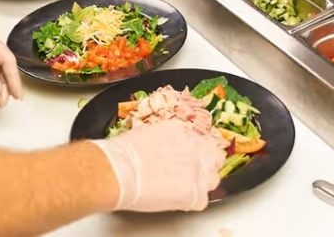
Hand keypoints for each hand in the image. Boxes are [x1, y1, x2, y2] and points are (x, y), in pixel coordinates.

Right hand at [90, 119, 228, 212]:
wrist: (119, 169)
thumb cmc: (123, 152)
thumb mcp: (147, 133)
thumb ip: (165, 139)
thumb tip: (166, 148)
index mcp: (181, 130)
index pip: (202, 140)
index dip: (197, 151)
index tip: (191, 157)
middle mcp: (194, 146)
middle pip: (214, 157)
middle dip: (205, 165)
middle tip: (190, 173)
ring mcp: (197, 169)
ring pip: (212, 179)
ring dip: (201, 183)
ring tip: (183, 188)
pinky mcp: (195, 191)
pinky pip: (202, 200)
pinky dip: (191, 202)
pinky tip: (177, 200)